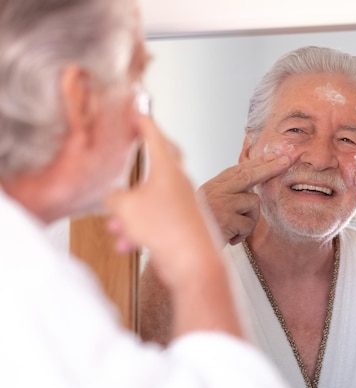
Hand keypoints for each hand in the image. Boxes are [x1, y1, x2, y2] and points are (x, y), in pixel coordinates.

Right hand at [105, 116, 218, 282]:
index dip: (144, 121)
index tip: (139, 108)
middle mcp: (179, 183)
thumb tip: (115, 199)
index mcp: (167, 169)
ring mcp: (183, 204)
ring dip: (131, 213)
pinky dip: (139, 231)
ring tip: (117, 230)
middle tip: (135, 148)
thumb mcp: (125, 209)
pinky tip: (127, 245)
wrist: (193, 263)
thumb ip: (113, 198)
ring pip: (151, 199)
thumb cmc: (166, 230)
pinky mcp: (183, 225)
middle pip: (160, 162)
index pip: (155, 136)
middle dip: (143, 159)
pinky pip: (155, 222)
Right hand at [197, 152, 291, 244]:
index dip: (258, 162)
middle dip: (270, 167)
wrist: (181, 247)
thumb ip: (227, 194)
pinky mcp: (226, 219)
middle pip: (249, 175)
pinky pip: (249, 224)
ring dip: (250, 219)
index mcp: (212, 186)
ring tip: (234, 230)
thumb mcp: (208, 206)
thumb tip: (251, 186)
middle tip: (287, 160)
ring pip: (254, 202)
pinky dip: (243, 234)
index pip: (238, 170)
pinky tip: (229, 238)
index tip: (273, 156)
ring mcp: (221, 203)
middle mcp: (216, 191)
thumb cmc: (198, 230)